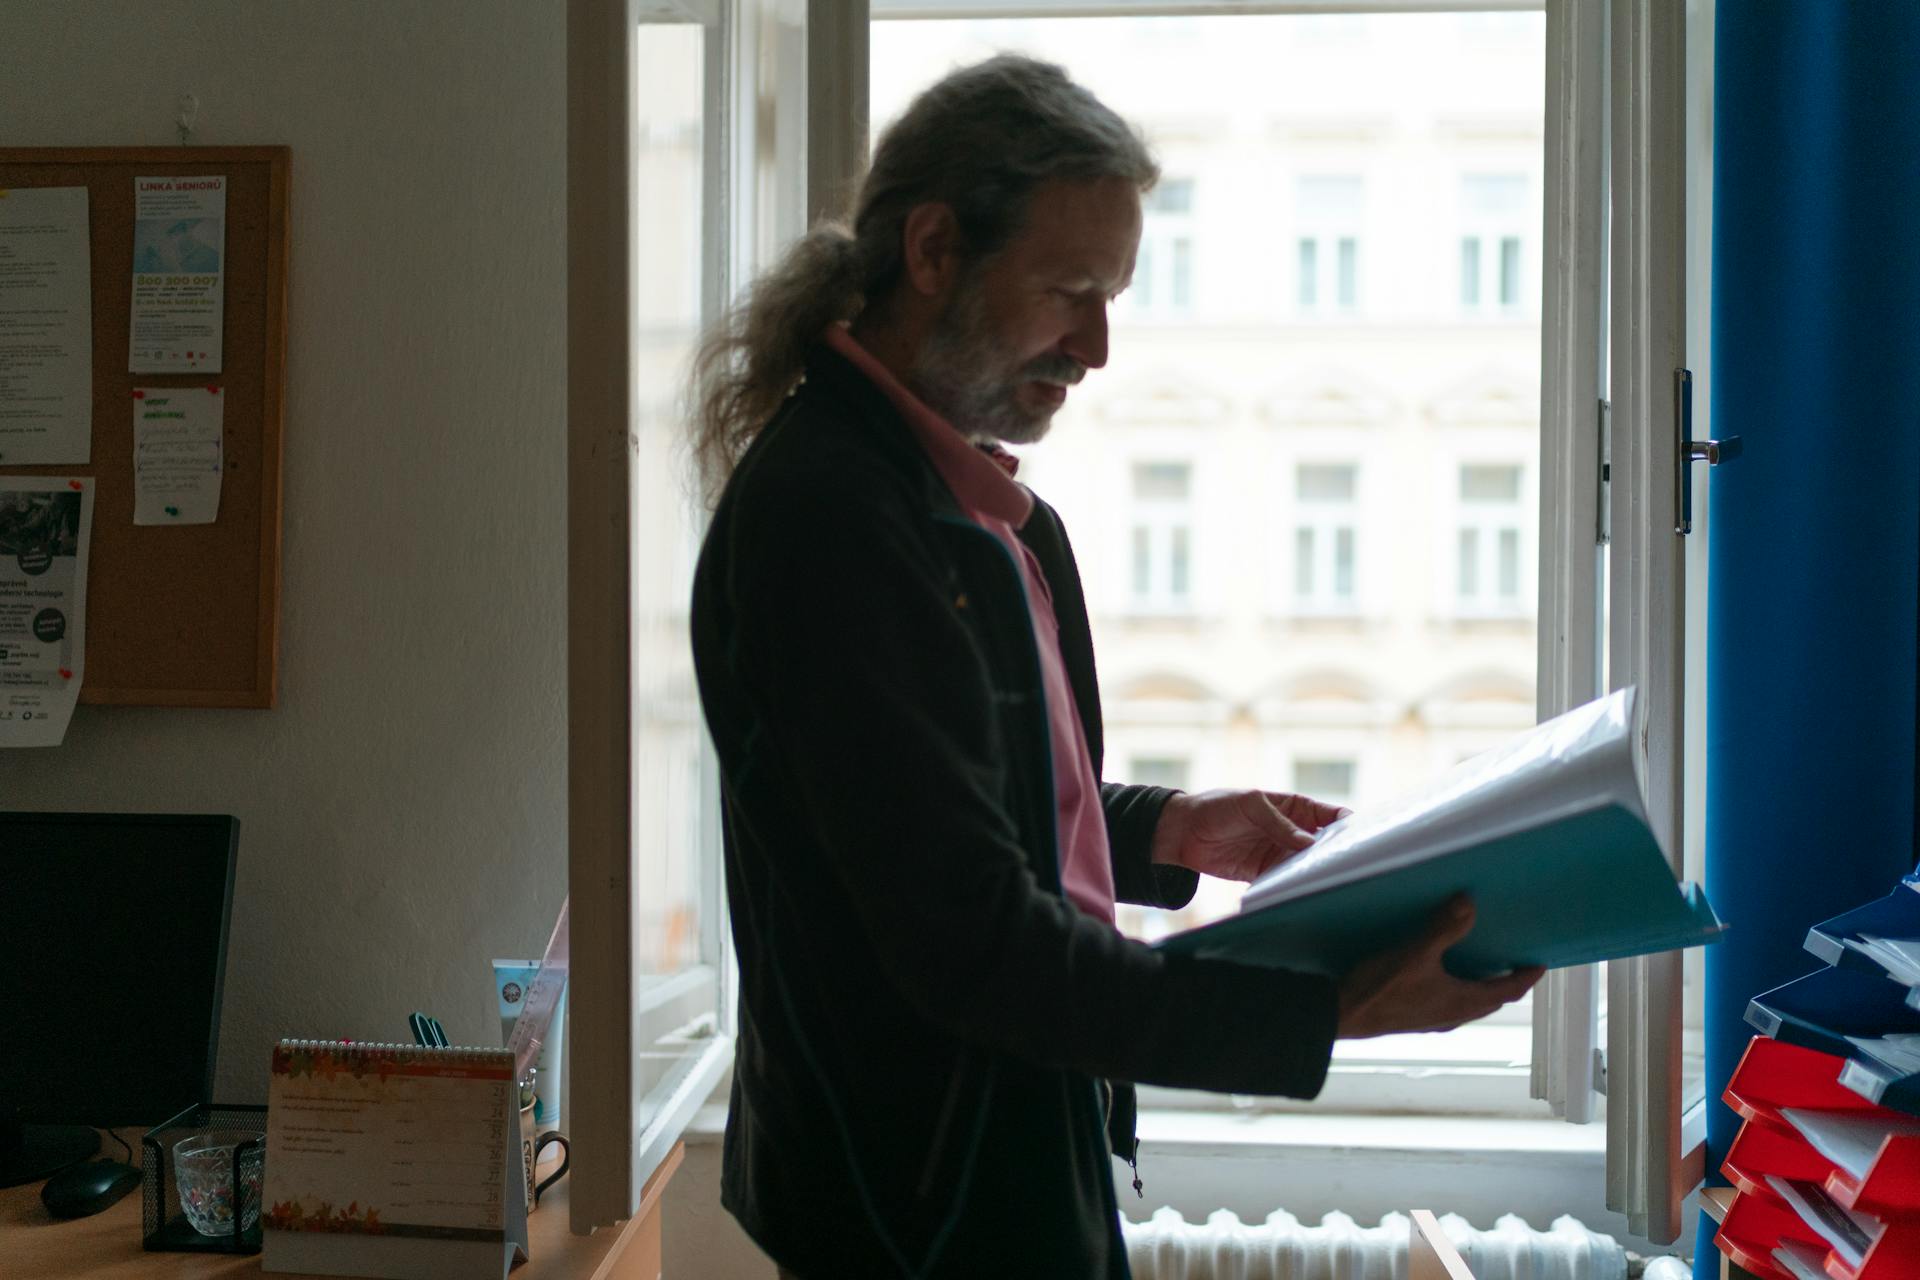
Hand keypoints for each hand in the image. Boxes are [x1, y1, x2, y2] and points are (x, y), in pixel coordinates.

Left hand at [1149, 788, 1350, 882]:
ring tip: (1331, 883)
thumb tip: (1309, 842)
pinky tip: (1302, 893)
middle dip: (1335, 852)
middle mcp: (1290, 831)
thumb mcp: (1251, 805)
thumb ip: (1279, 823)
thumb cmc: (1217, 806)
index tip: (1359, 836)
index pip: (1328, 814)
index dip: (1345, 823)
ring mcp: (1278, 852)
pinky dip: (1292, 886)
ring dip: (1315, 872)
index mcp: (1292, 807)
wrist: (1181, 832)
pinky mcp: (1263, 873)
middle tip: (1350, 865)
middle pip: (1322, 843)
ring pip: (1305, 864)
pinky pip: (1284, 881)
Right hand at [1336, 896, 1542, 1039]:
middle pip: (1491, 1001)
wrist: (1342, 1015)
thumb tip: (1469, 902)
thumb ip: (1443, 928)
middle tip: (1512, 962)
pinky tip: (1439, 977)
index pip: (1508, 991)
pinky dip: (1456, 990)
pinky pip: (1447, 1005)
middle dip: (1505, 983)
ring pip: (1468, 1005)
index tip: (1540, 964)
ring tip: (1480, 966)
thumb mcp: (1414, 953)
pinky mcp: (1414, 1018)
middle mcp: (1453, 1015)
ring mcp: (1432, 1020)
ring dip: (1479, 988)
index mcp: (1462, 1002)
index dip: (1526, 978)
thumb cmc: (1381, 987)